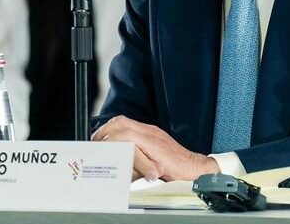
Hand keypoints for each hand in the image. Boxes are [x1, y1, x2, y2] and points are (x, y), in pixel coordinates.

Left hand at [92, 115, 219, 181]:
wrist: (193, 167)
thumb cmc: (174, 164)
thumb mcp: (151, 156)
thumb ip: (136, 153)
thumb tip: (118, 160)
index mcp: (147, 131)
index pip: (121, 122)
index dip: (106, 129)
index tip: (97, 139)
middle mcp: (149, 132)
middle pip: (120, 122)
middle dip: (104, 133)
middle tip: (96, 145)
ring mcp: (152, 138)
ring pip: (125, 131)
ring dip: (111, 140)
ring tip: (105, 151)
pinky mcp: (156, 149)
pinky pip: (135, 144)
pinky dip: (124, 150)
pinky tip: (118, 159)